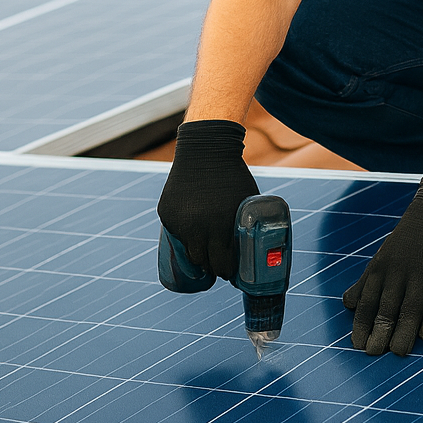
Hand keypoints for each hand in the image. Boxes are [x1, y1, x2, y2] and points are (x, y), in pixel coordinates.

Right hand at [157, 120, 260, 281]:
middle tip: (218, 264)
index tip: (230, 272)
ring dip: (197, 253)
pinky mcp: (166, 214)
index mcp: (219, 227)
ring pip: (187, 250)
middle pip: (202, 262)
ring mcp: (178, 222)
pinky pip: (176, 233)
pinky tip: (193, 231)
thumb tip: (256, 246)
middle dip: (211, 266)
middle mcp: (196, 228)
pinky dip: (184, 235)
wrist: (205, 150)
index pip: (221, 265)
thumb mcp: (246, 201)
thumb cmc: (233, 175)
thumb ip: (246, 224)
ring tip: (206, 251)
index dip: (226, 271)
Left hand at [344, 171, 422, 355]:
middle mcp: (398, 274)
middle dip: (378, 336)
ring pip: (409, 315)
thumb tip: (347, 303)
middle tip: (373, 354)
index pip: (365, 302)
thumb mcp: (384, 255)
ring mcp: (422, 278)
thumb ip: (367, 280)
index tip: (357, 345)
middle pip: (385, 312)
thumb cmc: (410, 238)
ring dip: (402, 337)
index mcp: (381, 268)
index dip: (361, 326)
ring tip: (397, 352)